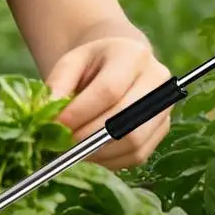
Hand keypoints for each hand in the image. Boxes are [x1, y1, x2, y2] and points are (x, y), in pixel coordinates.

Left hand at [45, 35, 174, 171]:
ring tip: (73, 148)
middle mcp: (158, 81)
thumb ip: (57, 85)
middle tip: (62, 144)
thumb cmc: (92, 65)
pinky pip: (136, 156)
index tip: (56, 125)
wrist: (118, 65)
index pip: (109, 90)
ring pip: (133, 142)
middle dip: (89, 137)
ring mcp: (164, 107)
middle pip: (126, 120)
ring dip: (98, 152)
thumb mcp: (70, 63)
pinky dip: (109, 160)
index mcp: (133, 55)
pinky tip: (90, 152)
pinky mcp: (162, 130)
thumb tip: (49, 117)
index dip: (81, 113)